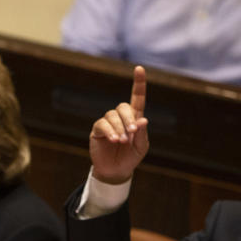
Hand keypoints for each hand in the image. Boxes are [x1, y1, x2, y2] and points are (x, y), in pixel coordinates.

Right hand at [89, 65, 149, 183]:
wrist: (116, 171)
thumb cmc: (131, 157)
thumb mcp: (141, 146)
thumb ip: (142, 133)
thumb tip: (143, 120)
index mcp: (135, 118)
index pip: (137, 98)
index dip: (138, 83)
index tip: (139, 69)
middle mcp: (120, 117)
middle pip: (124, 107)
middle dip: (129, 118)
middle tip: (132, 132)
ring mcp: (108, 123)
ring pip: (112, 116)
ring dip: (119, 128)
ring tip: (123, 141)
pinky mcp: (97, 130)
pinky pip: (102, 124)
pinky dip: (110, 131)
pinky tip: (114, 140)